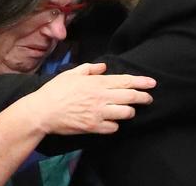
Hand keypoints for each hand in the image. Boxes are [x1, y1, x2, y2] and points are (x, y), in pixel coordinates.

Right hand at [22, 63, 155, 134]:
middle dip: (143, 97)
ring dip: (130, 111)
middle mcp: (101, 98)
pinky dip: (115, 124)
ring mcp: (99, 113)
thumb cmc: (55, 90)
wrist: (43, 112)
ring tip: (129, 110)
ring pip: (126, 113)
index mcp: (97, 83)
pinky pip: (113, 127)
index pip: (125, 81)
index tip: (152, 83)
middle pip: (130, 97)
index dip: (141, 82)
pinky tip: (112, 122)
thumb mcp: (71, 73)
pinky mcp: (94, 127)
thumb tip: (103, 67)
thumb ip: (89, 68)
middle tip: (149, 98)